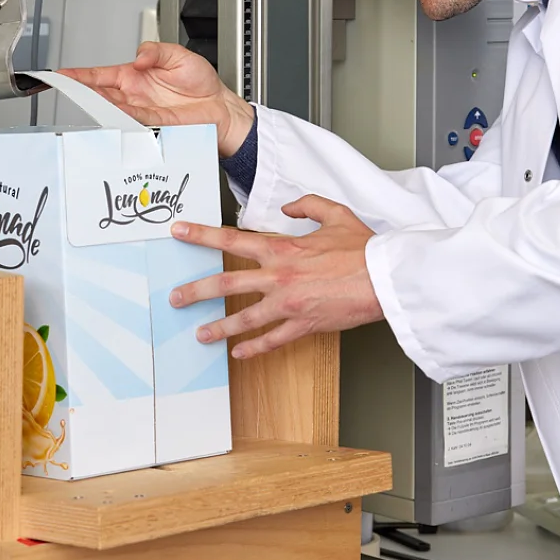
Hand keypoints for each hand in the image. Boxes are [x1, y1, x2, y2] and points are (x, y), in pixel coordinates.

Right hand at [60, 42, 255, 156]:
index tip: (61, 75)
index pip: (99, 75)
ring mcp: (142, 111)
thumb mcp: (178, 55)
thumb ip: (156, 51)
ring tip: (89, 98)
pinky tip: (118, 111)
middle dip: (82, 91)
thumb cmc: (201, 83)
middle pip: (100, 94)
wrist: (220, 107)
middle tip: (67, 87)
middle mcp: (134, 96)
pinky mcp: (155, 124)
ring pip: (113, 110)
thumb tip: (139, 56)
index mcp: (134, 76)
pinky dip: (125, 117)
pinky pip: (135, 121)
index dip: (79, 75)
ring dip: (101, 105)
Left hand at [169, 195, 383, 359]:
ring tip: (200, 334)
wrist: (384, 278)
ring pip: (244, 318)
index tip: (179, 233)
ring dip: (219, 327)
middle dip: (196, 291)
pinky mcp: (303, 325)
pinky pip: (273, 340)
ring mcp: (289, 305)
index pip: (231, 240)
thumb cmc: (363, 248)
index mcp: (282, 248)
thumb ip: (307, 206)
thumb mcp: (335, 213)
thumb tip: (289, 209)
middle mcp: (278, 277)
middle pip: (226, 284)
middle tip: (175, 298)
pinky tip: (239, 353)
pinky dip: (254, 348)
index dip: (201, 236)